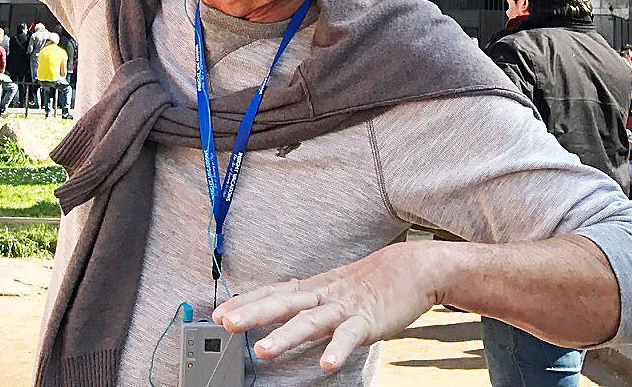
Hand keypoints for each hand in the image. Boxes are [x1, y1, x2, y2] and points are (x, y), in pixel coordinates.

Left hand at [213, 239, 448, 371]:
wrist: (412, 267)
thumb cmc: (370, 281)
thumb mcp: (333, 286)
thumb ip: (308, 299)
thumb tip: (279, 307)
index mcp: (314, 288)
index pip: (273, 292)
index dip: (246, 301)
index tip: (219, 313)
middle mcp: (323, 295)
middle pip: (282, 303)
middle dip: (253, 313)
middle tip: (225, 324)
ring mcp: (344, 307)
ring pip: (310, 321)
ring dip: (285, 336)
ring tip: (263, 351)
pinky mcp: (366, 320)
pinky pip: (349, 337)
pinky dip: (337, 350)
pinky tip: (326, 365)